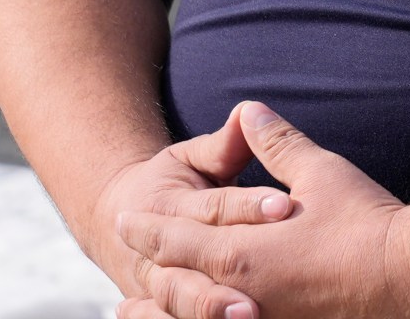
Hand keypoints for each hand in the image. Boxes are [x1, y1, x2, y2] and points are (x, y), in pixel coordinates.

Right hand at [92, 108, 294, 303]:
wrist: (122, 226)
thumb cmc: (171, 184)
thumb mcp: (191, 158)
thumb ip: (223, 144)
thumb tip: (249, 111)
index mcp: (166, 207)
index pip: (213, 208)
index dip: (248, 206)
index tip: (287, 206)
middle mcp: (153, 254)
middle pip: (189, 269)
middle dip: (226, 279)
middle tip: (269, 283)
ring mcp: (155, 287)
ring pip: (179, 302)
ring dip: (209, 310)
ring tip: (251, 315)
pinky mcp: (162, 309)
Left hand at [116, 102, 409, 318]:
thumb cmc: (367, 225)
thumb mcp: (321, 174)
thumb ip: (277, 144)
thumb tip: (249, 111)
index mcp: (238, 253)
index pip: (174, 241)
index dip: (146, 229)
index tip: (125, 221)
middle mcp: (238, 295)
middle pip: (173, 288)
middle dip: (148, 274)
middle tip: (125, 265)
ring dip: (163, 312)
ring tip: (138, 310)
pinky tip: (212, 317)